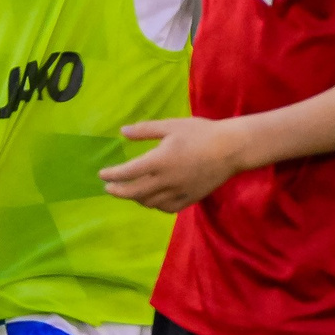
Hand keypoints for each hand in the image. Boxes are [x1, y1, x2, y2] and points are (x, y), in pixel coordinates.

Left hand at [98, 116, 249, 212]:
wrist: (232, 149)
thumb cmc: (201, 133)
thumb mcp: (171, 126)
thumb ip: (144, 130)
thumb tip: (122, 131)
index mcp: (159, 161)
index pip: (127, 173)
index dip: (111, 175)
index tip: (102, 174)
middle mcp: (166, 180)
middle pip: (133, 193)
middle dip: (117, 191)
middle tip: (109, 188)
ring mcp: (178, 192)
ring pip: (149, 202)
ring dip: (135, 198)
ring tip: (129, 191)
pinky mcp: (190, 199)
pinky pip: (166, 208)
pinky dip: (155, 205)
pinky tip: (151, 199)